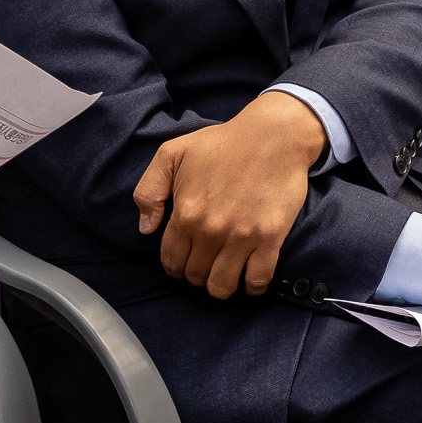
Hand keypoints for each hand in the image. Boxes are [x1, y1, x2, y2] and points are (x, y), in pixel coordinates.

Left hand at [133, 92, 327, 296]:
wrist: (274, 135)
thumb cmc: (223, 143)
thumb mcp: (172, 153)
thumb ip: (149, 190)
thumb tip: (147, 229)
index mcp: (186, 213)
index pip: (171, 261)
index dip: (175, 265)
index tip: (185, 259)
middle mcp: (211, 230)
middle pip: (196, 277)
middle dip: (197, 274)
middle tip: (206, 262)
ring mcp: (242, 236)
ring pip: (222, 286)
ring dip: (221, 285)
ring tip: (225, 273)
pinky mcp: (270, 237)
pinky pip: (258, 280)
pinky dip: (251, 287)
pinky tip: (248, 277)